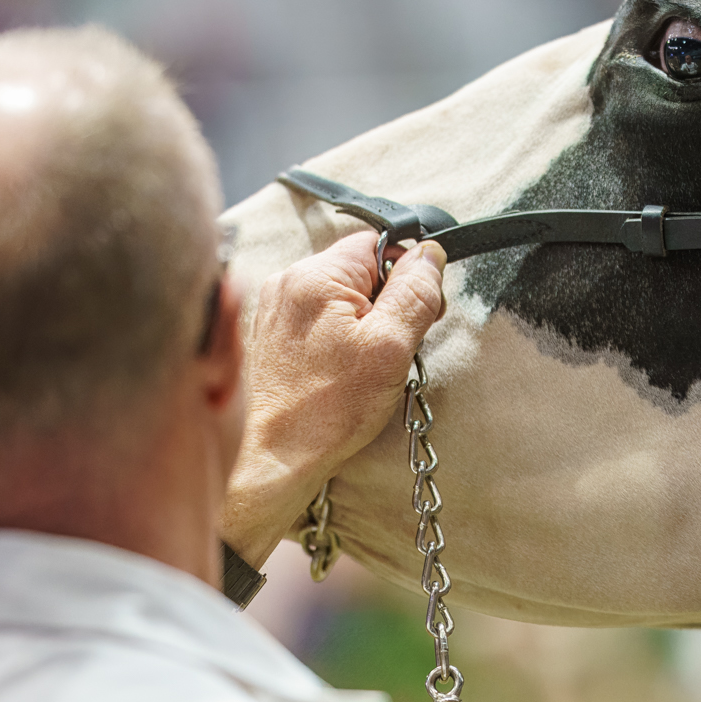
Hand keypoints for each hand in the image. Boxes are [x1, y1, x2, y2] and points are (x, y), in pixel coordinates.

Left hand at [221, 232, 445, 565]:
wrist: (273, 457)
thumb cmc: (329, 409)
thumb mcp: (391, 348)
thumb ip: (415, 293)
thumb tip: (430, 254)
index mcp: (316, 275)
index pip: (379, 244)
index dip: (407, 276)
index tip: (413, 316)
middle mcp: (288, 281)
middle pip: (359, 269)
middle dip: (385, 302)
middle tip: (390, 347)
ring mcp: (275, 307)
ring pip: (340, 295)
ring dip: (362, 322)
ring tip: (362, 364)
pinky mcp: (271, 333)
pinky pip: (319, 317)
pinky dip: (338, 337)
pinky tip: (339, 370)